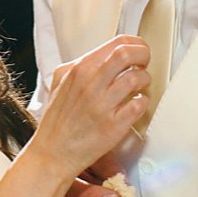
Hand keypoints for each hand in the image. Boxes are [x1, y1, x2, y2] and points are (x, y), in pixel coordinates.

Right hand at [36, 35, 151, 175]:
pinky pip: (139, 105)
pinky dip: (143, 101)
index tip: (139, 50)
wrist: (52, 153)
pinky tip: (137, 103)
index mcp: (79, 69)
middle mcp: (91, 84)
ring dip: (144, 79)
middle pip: (127, 54)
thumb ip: (80, 64)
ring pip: (137, 79)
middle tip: (144, 63)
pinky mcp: (114, 126)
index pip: (116, 43)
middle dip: (143, 55)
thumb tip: (105, 55)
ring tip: (141, 85)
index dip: (134, 43)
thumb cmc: (57, 119)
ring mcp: (103, 105)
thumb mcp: (60, 81)